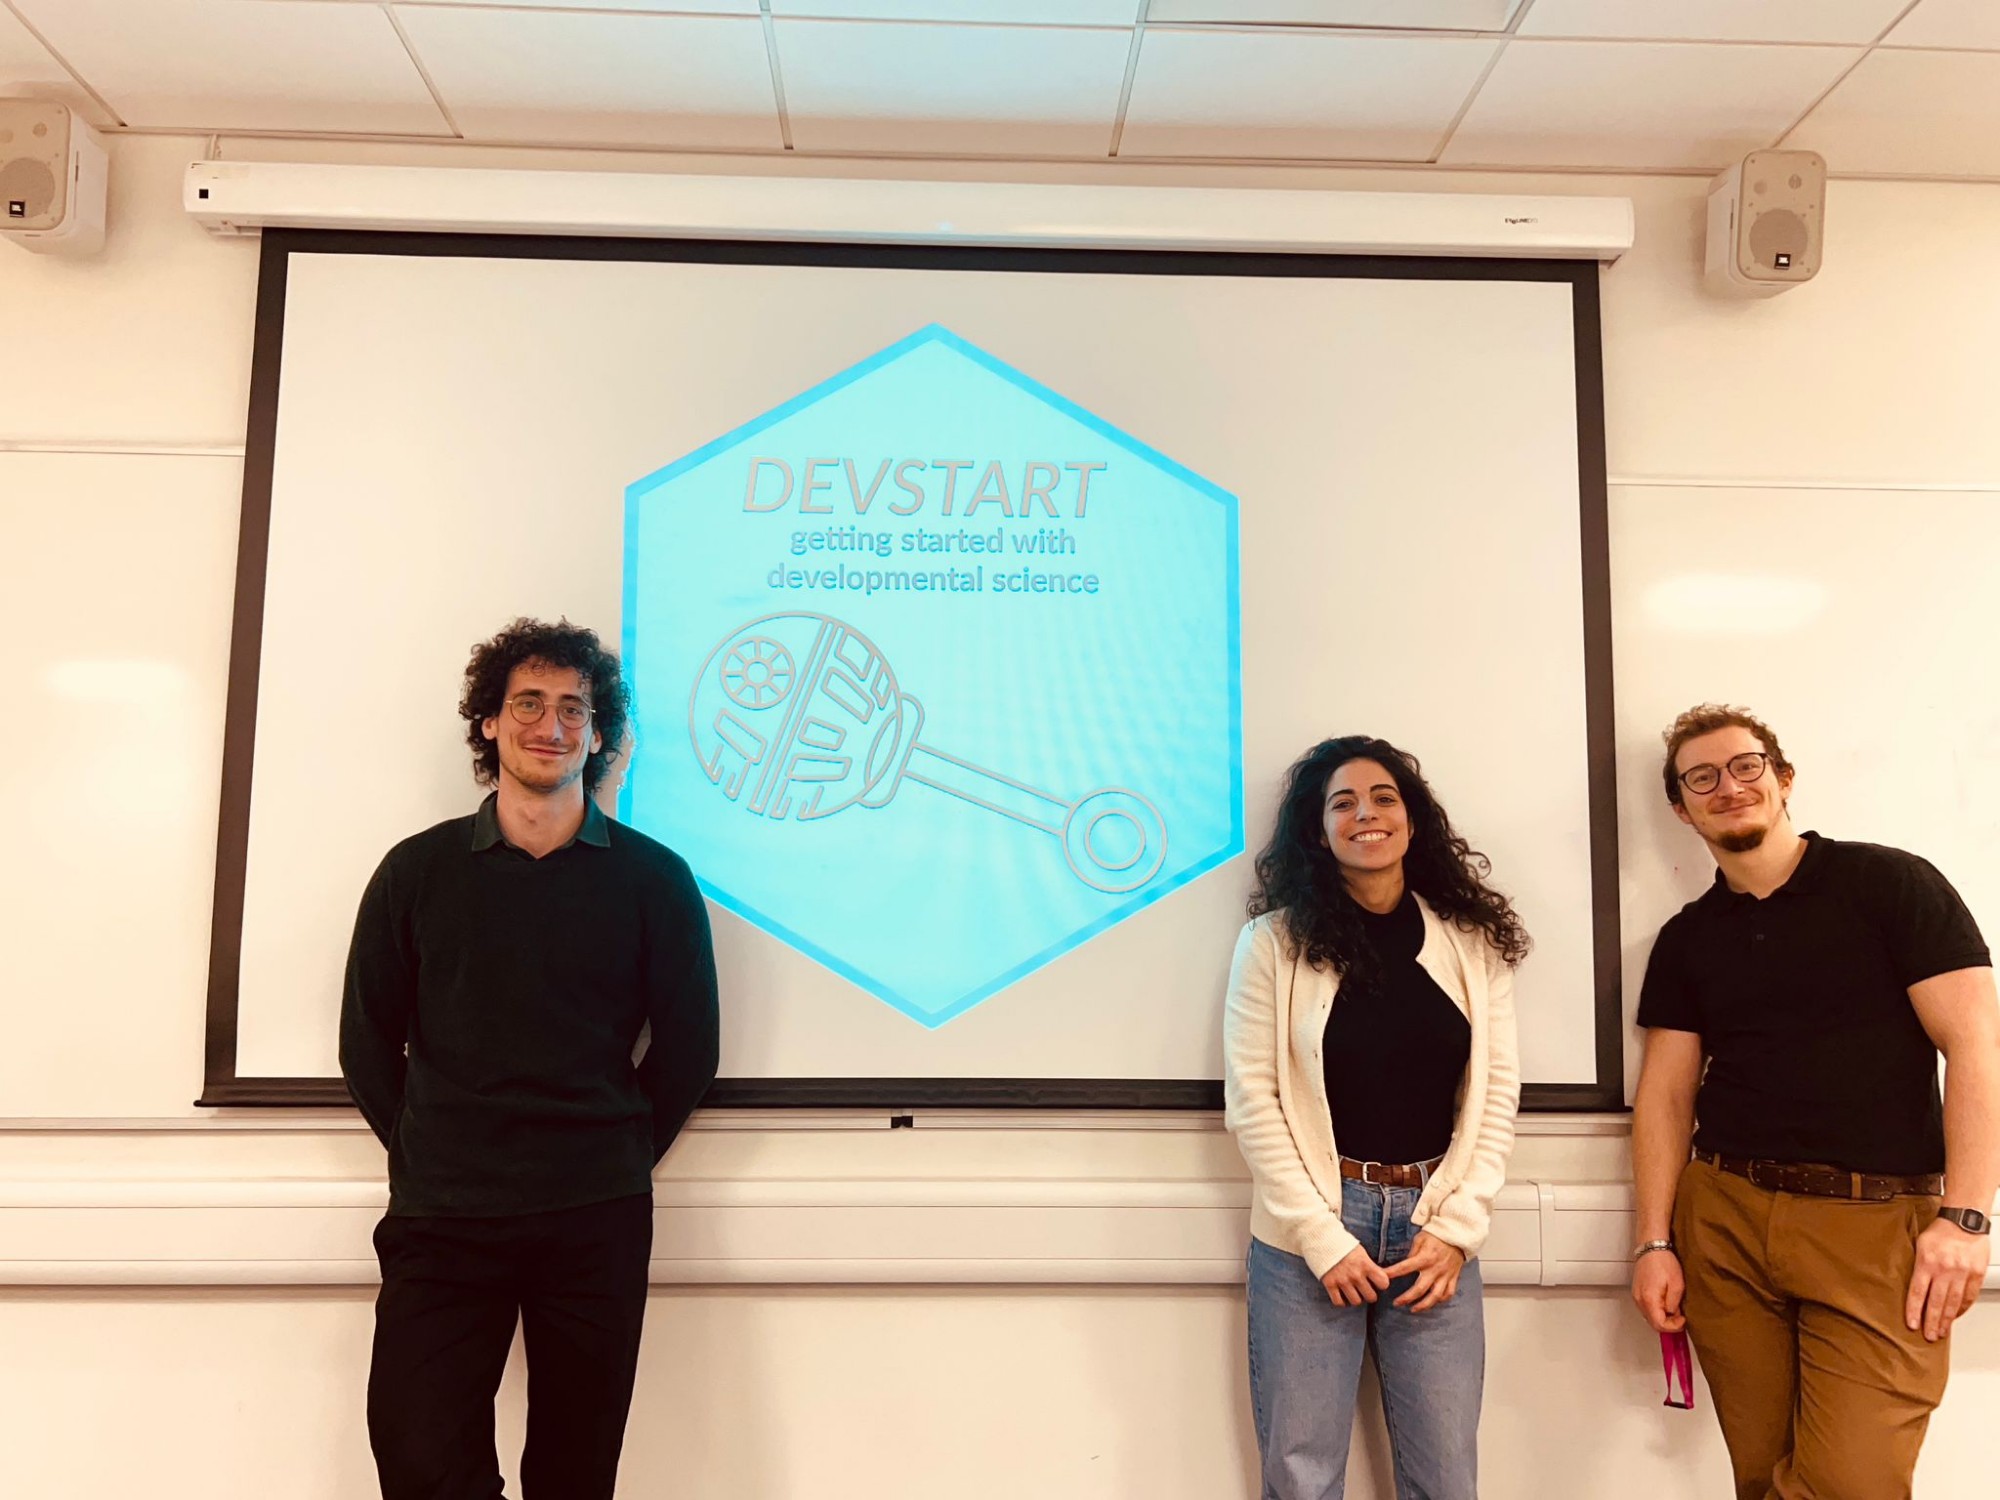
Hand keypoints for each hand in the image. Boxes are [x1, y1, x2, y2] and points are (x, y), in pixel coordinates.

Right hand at [1321, 1244, 1392, 1306]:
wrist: (1322, 1238)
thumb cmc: (1343, 1245)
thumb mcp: (1361, 1252)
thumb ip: (1371, 1265)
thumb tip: (1388, 1274)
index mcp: (1365, 1264)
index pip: (1383, 1283)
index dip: (1382, 1284)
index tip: (1377, 1282)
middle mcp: (1355, 1274)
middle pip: (1371, 1297)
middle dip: (1369, 1294)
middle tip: (1365, 1290)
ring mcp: (1342, 1280)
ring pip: (1356, 1302)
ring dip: (1356, 1298)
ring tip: (1353, 1293)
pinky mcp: (1329, 1284)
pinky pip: (1338, 1302)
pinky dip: (1341, 1302)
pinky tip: (1341, 1295)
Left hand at [1383, 1231, 1466, 1311]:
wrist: (1458, 1234)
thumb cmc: (1436, 1235)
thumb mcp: (1420, 1239)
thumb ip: (1412, 1252)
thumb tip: (1405, 1264)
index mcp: (1425, 1258)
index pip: (1405, 1268)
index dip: (1392, 1273)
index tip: (1382, 1279)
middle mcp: (1435, 1269)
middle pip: (1420, 1289)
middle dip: (1406, 1298)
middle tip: (1396, 1303)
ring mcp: (1445, 1275)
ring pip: (1435, 1296)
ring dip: (1423, 1306)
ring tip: (1413, 1309)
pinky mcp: (1454, 1278)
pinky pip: (1448, 1294)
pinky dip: (1440, 1300)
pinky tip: (1432, 1302)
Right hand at [1631, 1248, 1685, 1332]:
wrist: (1652, 1247)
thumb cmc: (1663, 1261)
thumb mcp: (1677, 1285)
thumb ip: (1674, 1304)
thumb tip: (1673, 1315)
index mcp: (1649, 1299)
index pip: (1659, 1325)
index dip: (1674, 1327)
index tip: (1683, 1320)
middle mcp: (1639, 1299)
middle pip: (1653, 1323)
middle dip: (1668, 1324)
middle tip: (1681, 1318)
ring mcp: (1636, 1296)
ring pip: (1649, 1317)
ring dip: (1662, 1318)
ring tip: (1674, 1310)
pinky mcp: (1637, 1292)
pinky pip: (1646, 1308)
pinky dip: (1656, 1311)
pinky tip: (1665, 1304)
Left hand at [1906, 1217, 1990, 1342]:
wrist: (1964, 1221)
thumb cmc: (1940, 1232)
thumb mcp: (1920, 1245)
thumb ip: (1918, 1266)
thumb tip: (1914, 1287)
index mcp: (1926, 1262)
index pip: (1917, 1292)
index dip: (1914, 1310)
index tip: (1912, 1324)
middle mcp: (1944, 1270)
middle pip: (1936, 1302)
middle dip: (1931, 1321)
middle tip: (1929, 1336)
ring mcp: (1961, 1273)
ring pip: (1952, 1302)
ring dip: (1946, 1320)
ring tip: (1942, 1331)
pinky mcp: (1975, 1274)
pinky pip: (1968, 1296)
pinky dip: (1961, 1309)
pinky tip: (1955, 1317)